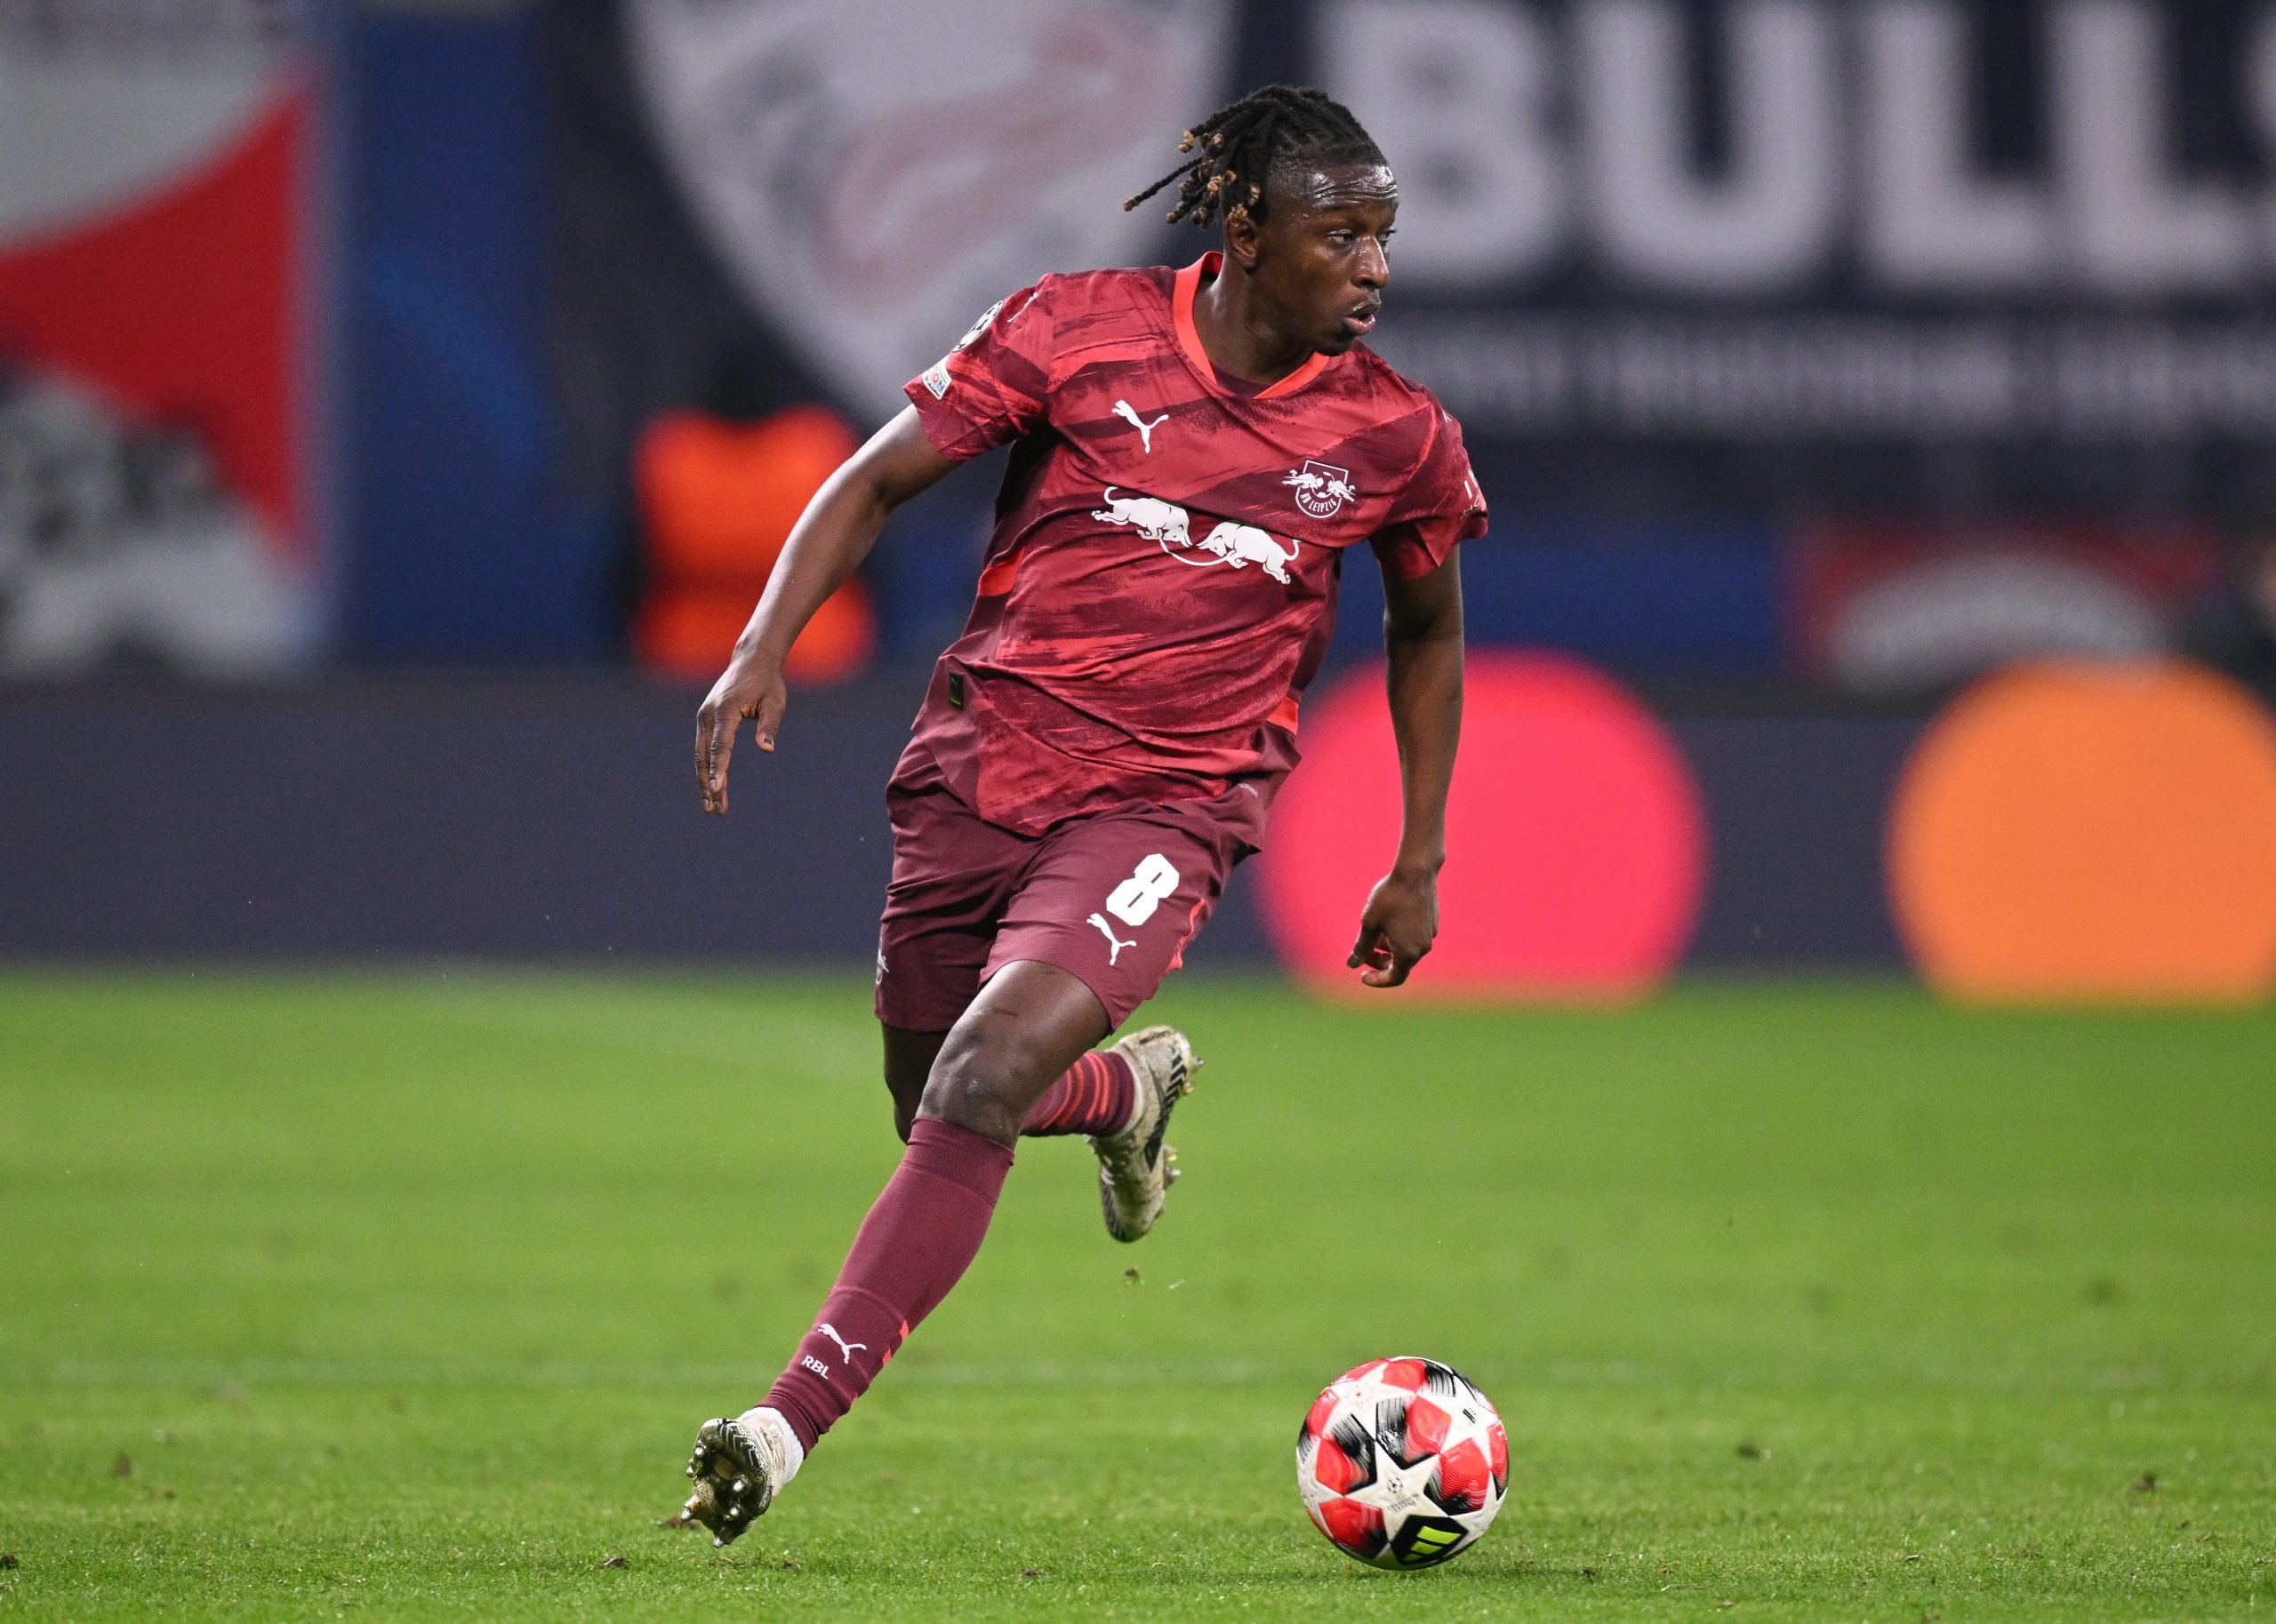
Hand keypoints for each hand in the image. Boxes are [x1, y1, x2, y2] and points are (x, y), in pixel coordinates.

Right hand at [694, 656, 786, 814]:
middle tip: (714, 809)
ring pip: (701, 755)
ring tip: (712, 807)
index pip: (721, 745)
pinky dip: (707, 768)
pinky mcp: (705, 720)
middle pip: (705, 756)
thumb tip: (767, 749)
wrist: (751, 661)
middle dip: (708, 784)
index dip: (719, 769)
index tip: (717, 789)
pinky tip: (713, 786)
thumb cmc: (767, 682)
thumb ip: (769, 725)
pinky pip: (704, 749)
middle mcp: (709, 714)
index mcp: (725, 709)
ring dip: (705, 780)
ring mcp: (704, 717)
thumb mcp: (775, 702)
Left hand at [1346, 867, 1438, 988]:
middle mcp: (1422, 948)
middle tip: (1363, 951)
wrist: (1415, 872)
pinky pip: (1414, 937)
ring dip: (1389, 948)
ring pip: (1407, 950)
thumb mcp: (1369, 923)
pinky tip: (1387, 921)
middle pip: (1400, 965)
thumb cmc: (1390, 898)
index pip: (1393, 978)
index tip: (1362, 975)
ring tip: (1373, 932)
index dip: (1377, 980)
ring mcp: (1429, 935)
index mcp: (1408, 953)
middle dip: (1380, 961)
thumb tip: (1352, 964)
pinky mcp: (1432, 922)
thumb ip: (1361, 947)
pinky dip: (1399, 937)